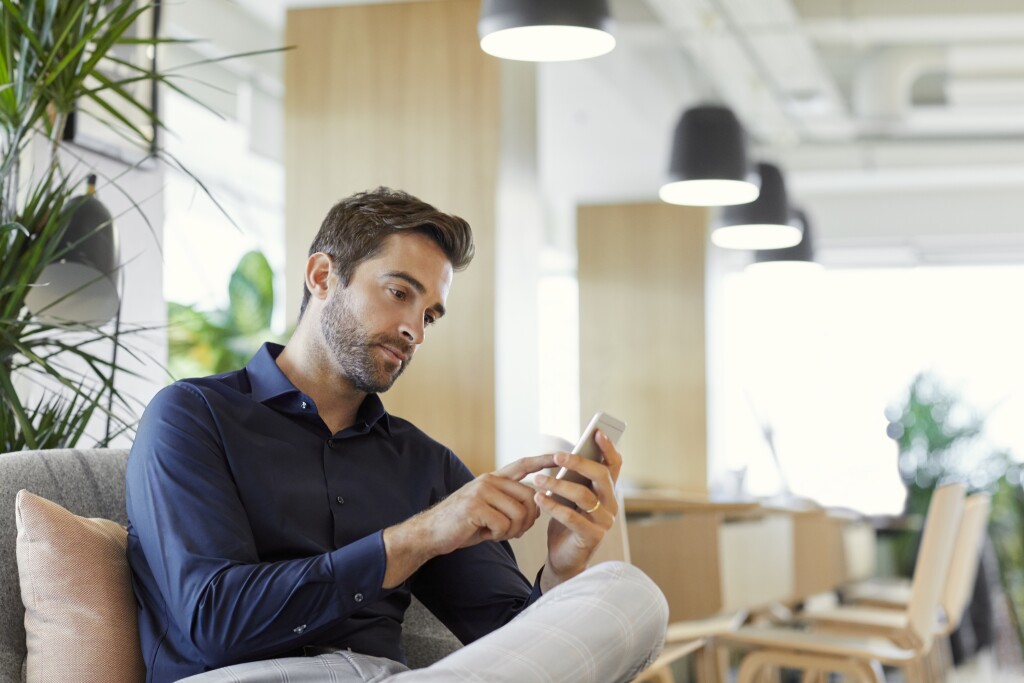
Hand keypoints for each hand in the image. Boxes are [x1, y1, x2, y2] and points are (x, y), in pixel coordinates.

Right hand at [382, 454, 554, 587]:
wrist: (431, 532)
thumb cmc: (463, 524)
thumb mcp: (488, 508)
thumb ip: (510, 503)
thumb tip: (537, 506)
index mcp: (493, 479)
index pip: (523, 465)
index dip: (542, 460)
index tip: (560, 456)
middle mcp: (489, 480)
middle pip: (530, 498)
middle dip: (527, 521)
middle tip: (510, 531)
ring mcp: (481, 491)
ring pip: (520, 514)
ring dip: (512, 531)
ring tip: (494, 533)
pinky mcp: (475, 507)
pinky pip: (504, 525)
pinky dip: (498, 536)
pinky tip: (484, 534)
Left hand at [533, 430, 621, 591]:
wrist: (563, 557)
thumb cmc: (566, 521)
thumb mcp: (570, 496)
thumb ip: (574, 479)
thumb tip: (564, 455)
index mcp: (607, 491)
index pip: (614, 465)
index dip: (608, 447)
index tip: (597, 432)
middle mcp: (611, 504)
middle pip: (601, 476)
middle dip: (578, 463)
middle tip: (557, 456)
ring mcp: (604, 521)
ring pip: (583, 496)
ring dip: (558, 485)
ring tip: (538, 480)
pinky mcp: (592, 537)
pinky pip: (572, 517)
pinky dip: (553, 506)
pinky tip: (539, 499)